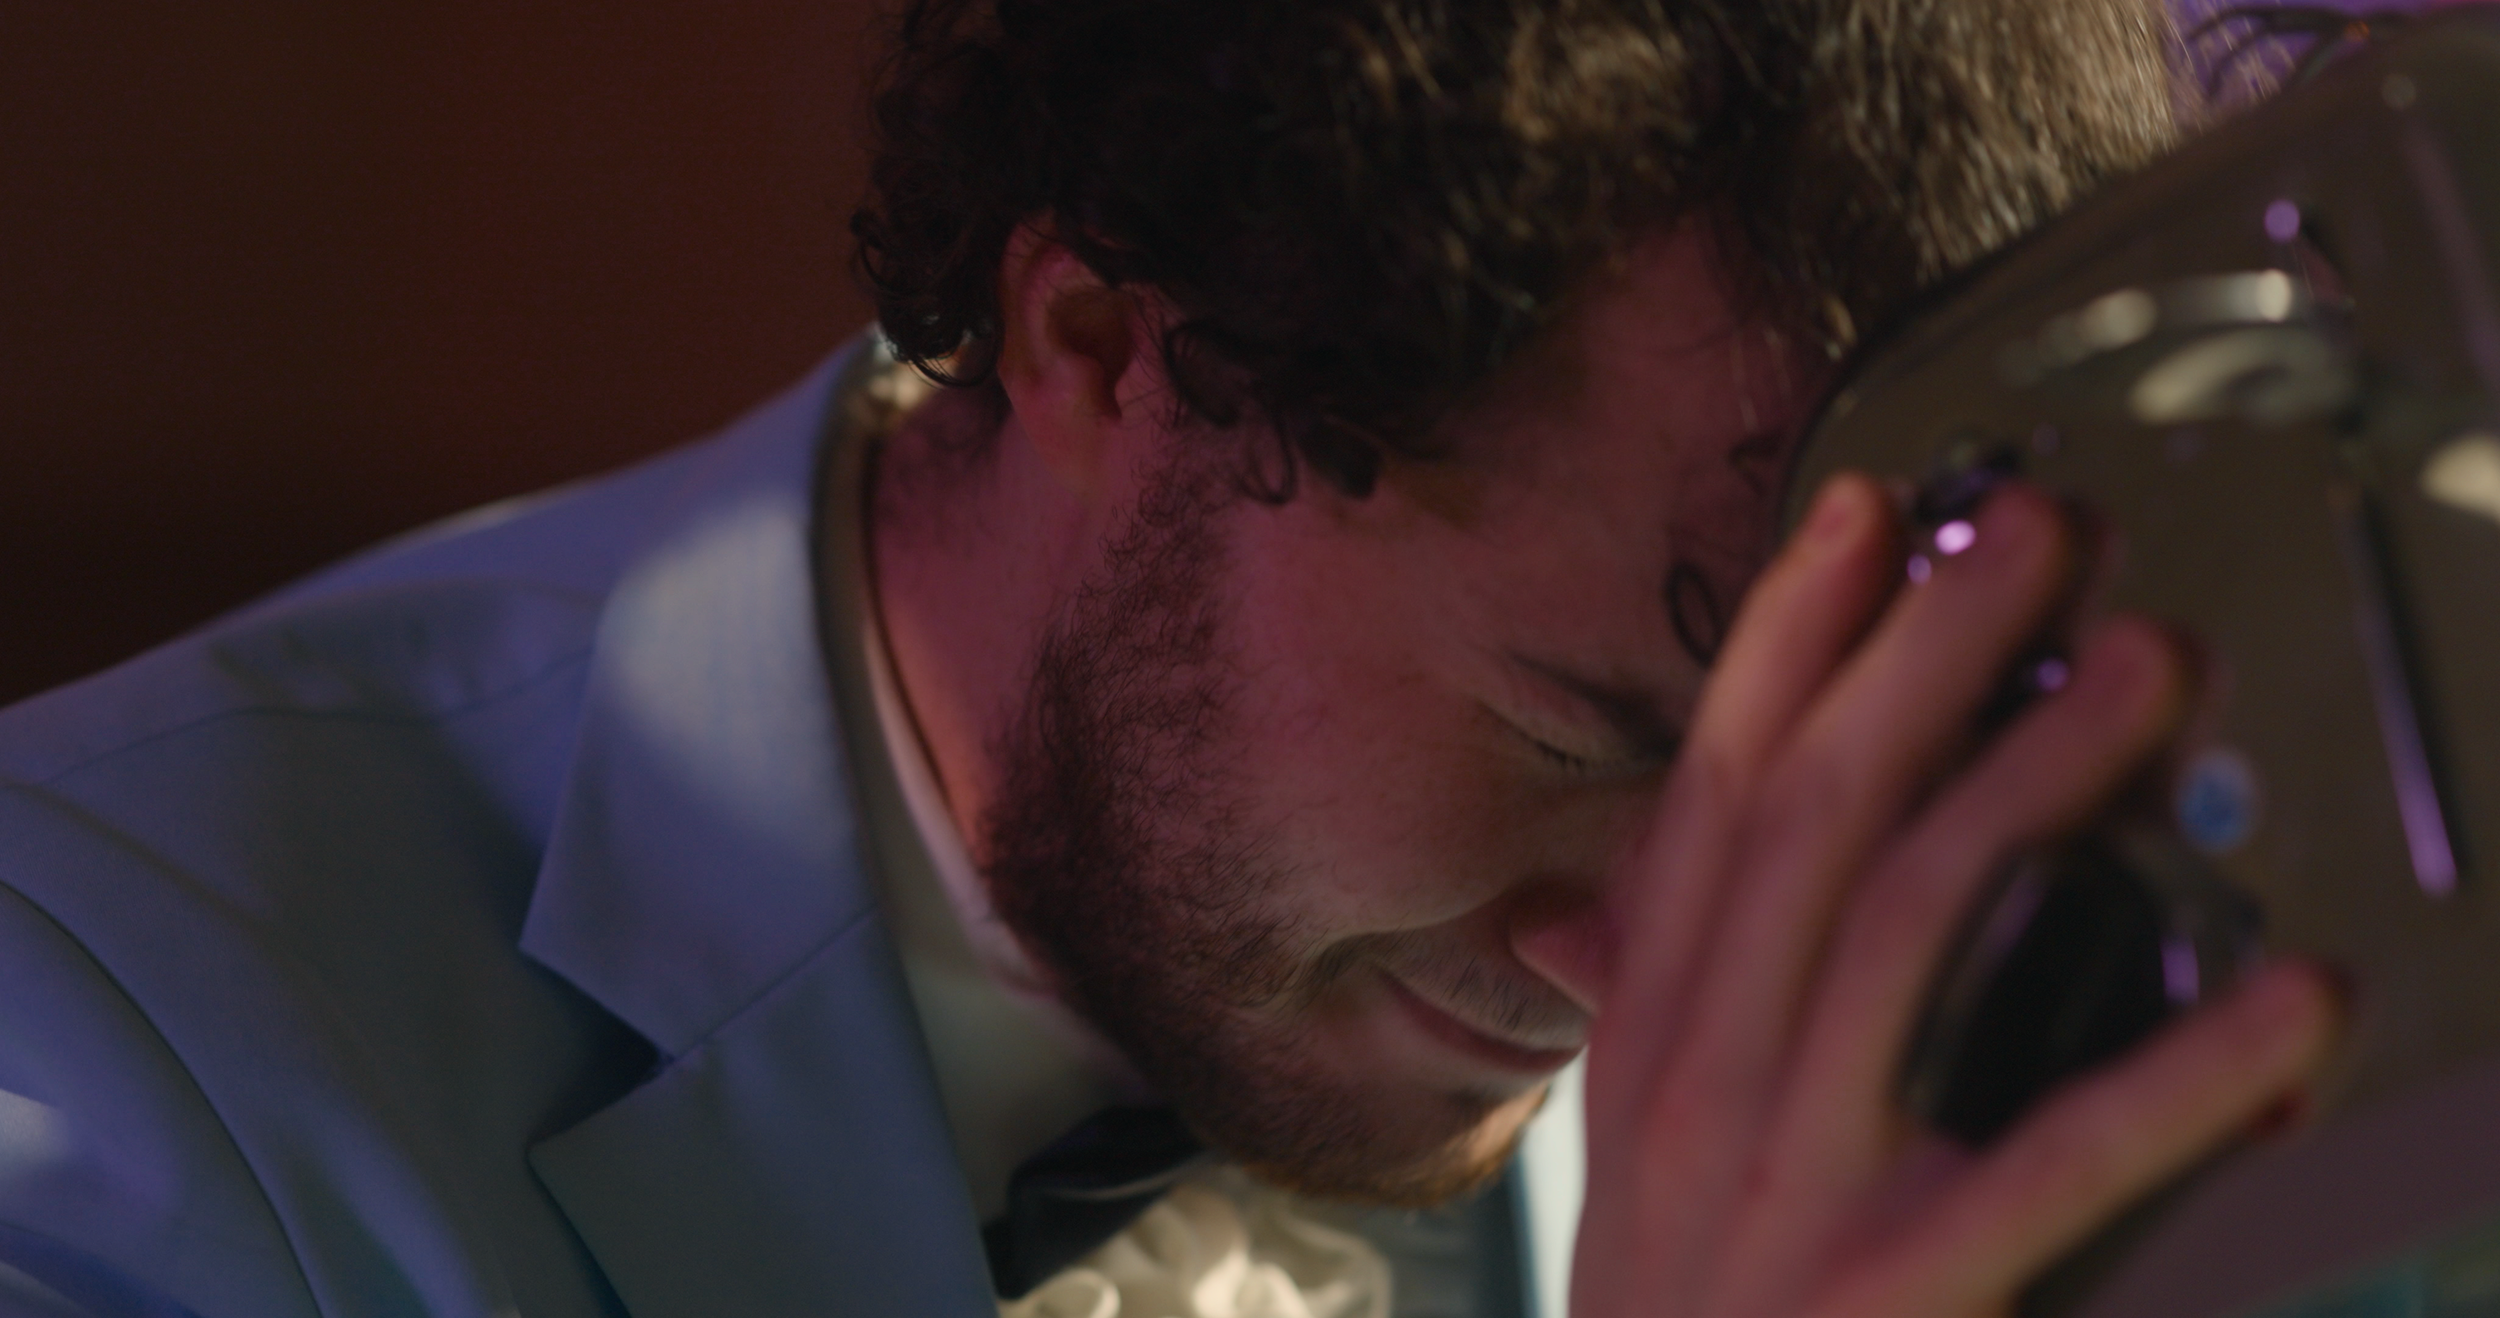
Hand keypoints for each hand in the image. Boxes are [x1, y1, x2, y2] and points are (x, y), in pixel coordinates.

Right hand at [1569, 476, 2340, 1317]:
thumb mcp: (1628, 1166)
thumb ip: (1628, 1019)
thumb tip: (1580, 906)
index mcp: (1652, 1044)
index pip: (1709, 798)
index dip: (1782, 643)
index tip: (1862, 516)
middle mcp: (1706, 1084)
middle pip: (1812, 821)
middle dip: (1921, 656)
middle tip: (2038, 532)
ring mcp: (1794, 1185)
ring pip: (1910, 934)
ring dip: (2030, 786)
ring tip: (2143, 670)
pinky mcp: (1898, 1293)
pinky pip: (2046, 1164)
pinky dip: (2171, 1079)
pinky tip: (2281, 1004)